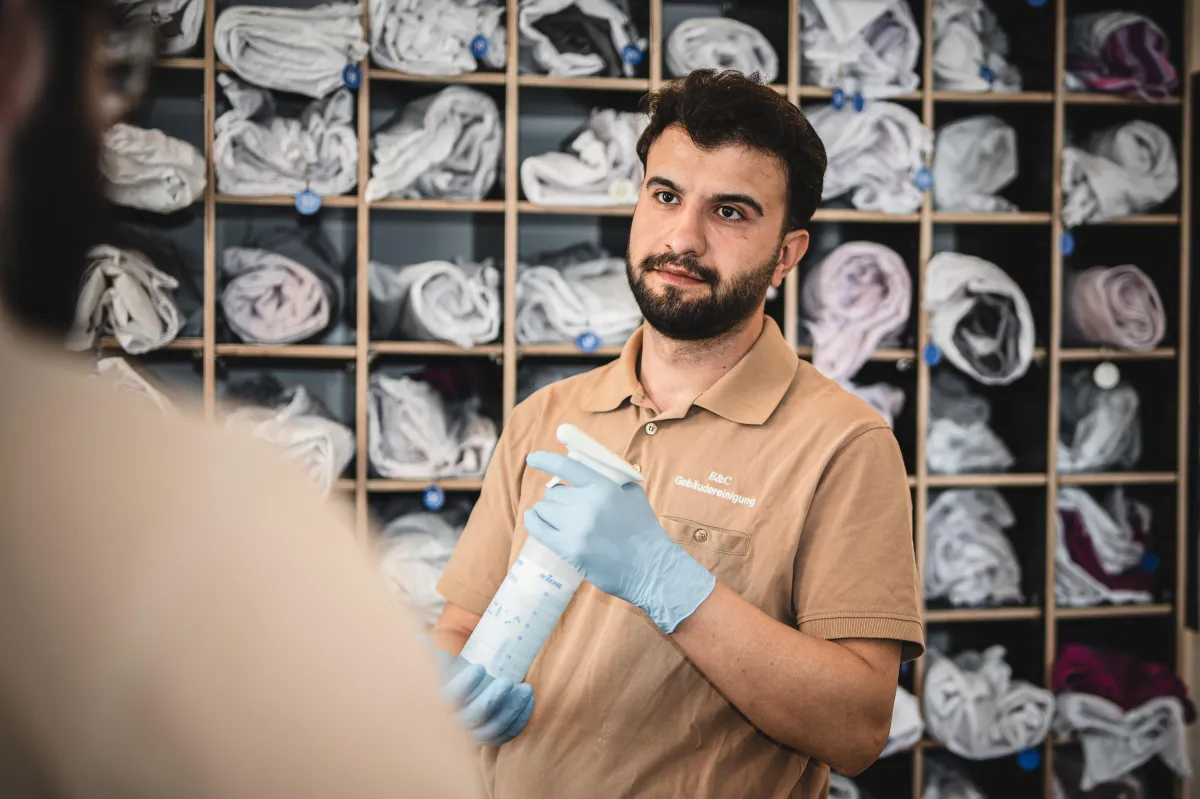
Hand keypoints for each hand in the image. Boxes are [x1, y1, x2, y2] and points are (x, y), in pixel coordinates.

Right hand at [433, 648, 534, 746]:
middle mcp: (453, 723)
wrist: (454, 691)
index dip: (464, 685)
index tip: (480, 667)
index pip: (450, 699)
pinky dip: (519, 720)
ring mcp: (471, 733)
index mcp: (438, 703)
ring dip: (511, 710)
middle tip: (506, 682)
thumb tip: (420, 640)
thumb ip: (427, 652)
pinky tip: (529, 700)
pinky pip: (505, 734)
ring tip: (526, 689)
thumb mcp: (434, 661)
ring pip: (492, 729)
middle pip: (473, 718)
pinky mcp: (488, 737)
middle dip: (492, 700)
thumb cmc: (444, 672)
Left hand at [523, 451, 715, 633]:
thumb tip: (587, 469)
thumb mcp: (632, 495)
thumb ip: (610, 479)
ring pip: (544, 509)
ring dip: (549, 511)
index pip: (566, 467)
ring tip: (560, 518)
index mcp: (603, 488)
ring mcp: (575, 528)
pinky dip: (534, 521)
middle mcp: (586, 505)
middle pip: (554, 492)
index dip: (545, 460)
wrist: (650, 568)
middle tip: (569, 507)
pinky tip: (535, 518)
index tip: (533, 459)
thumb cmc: (643, 530)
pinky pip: (538, 529)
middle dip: (559, 497)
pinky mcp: (568, 549)